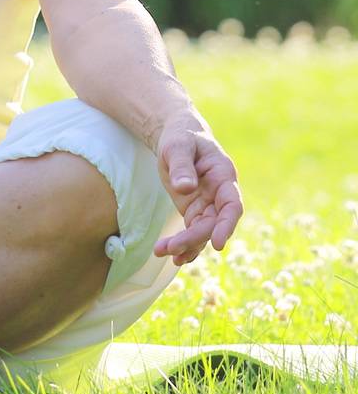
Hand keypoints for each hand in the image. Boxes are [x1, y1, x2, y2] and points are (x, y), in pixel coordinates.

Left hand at [152, 119, 244, 265]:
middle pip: (213, 223)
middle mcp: (219, 194)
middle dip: (194, 238)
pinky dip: (185, 244)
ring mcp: (208, 204)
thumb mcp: (177, 145)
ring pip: (202, 231)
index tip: (217, 243)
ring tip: (162, 253)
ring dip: (186, 245)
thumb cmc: (181, 137)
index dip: (226, 225)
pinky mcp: (195, 209)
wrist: (178, 136)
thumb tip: (184, 189)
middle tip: (171, 249)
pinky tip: (172, 257)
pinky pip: (194, 231)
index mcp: (223, 176)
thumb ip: (182, 166)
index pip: (232, 206)